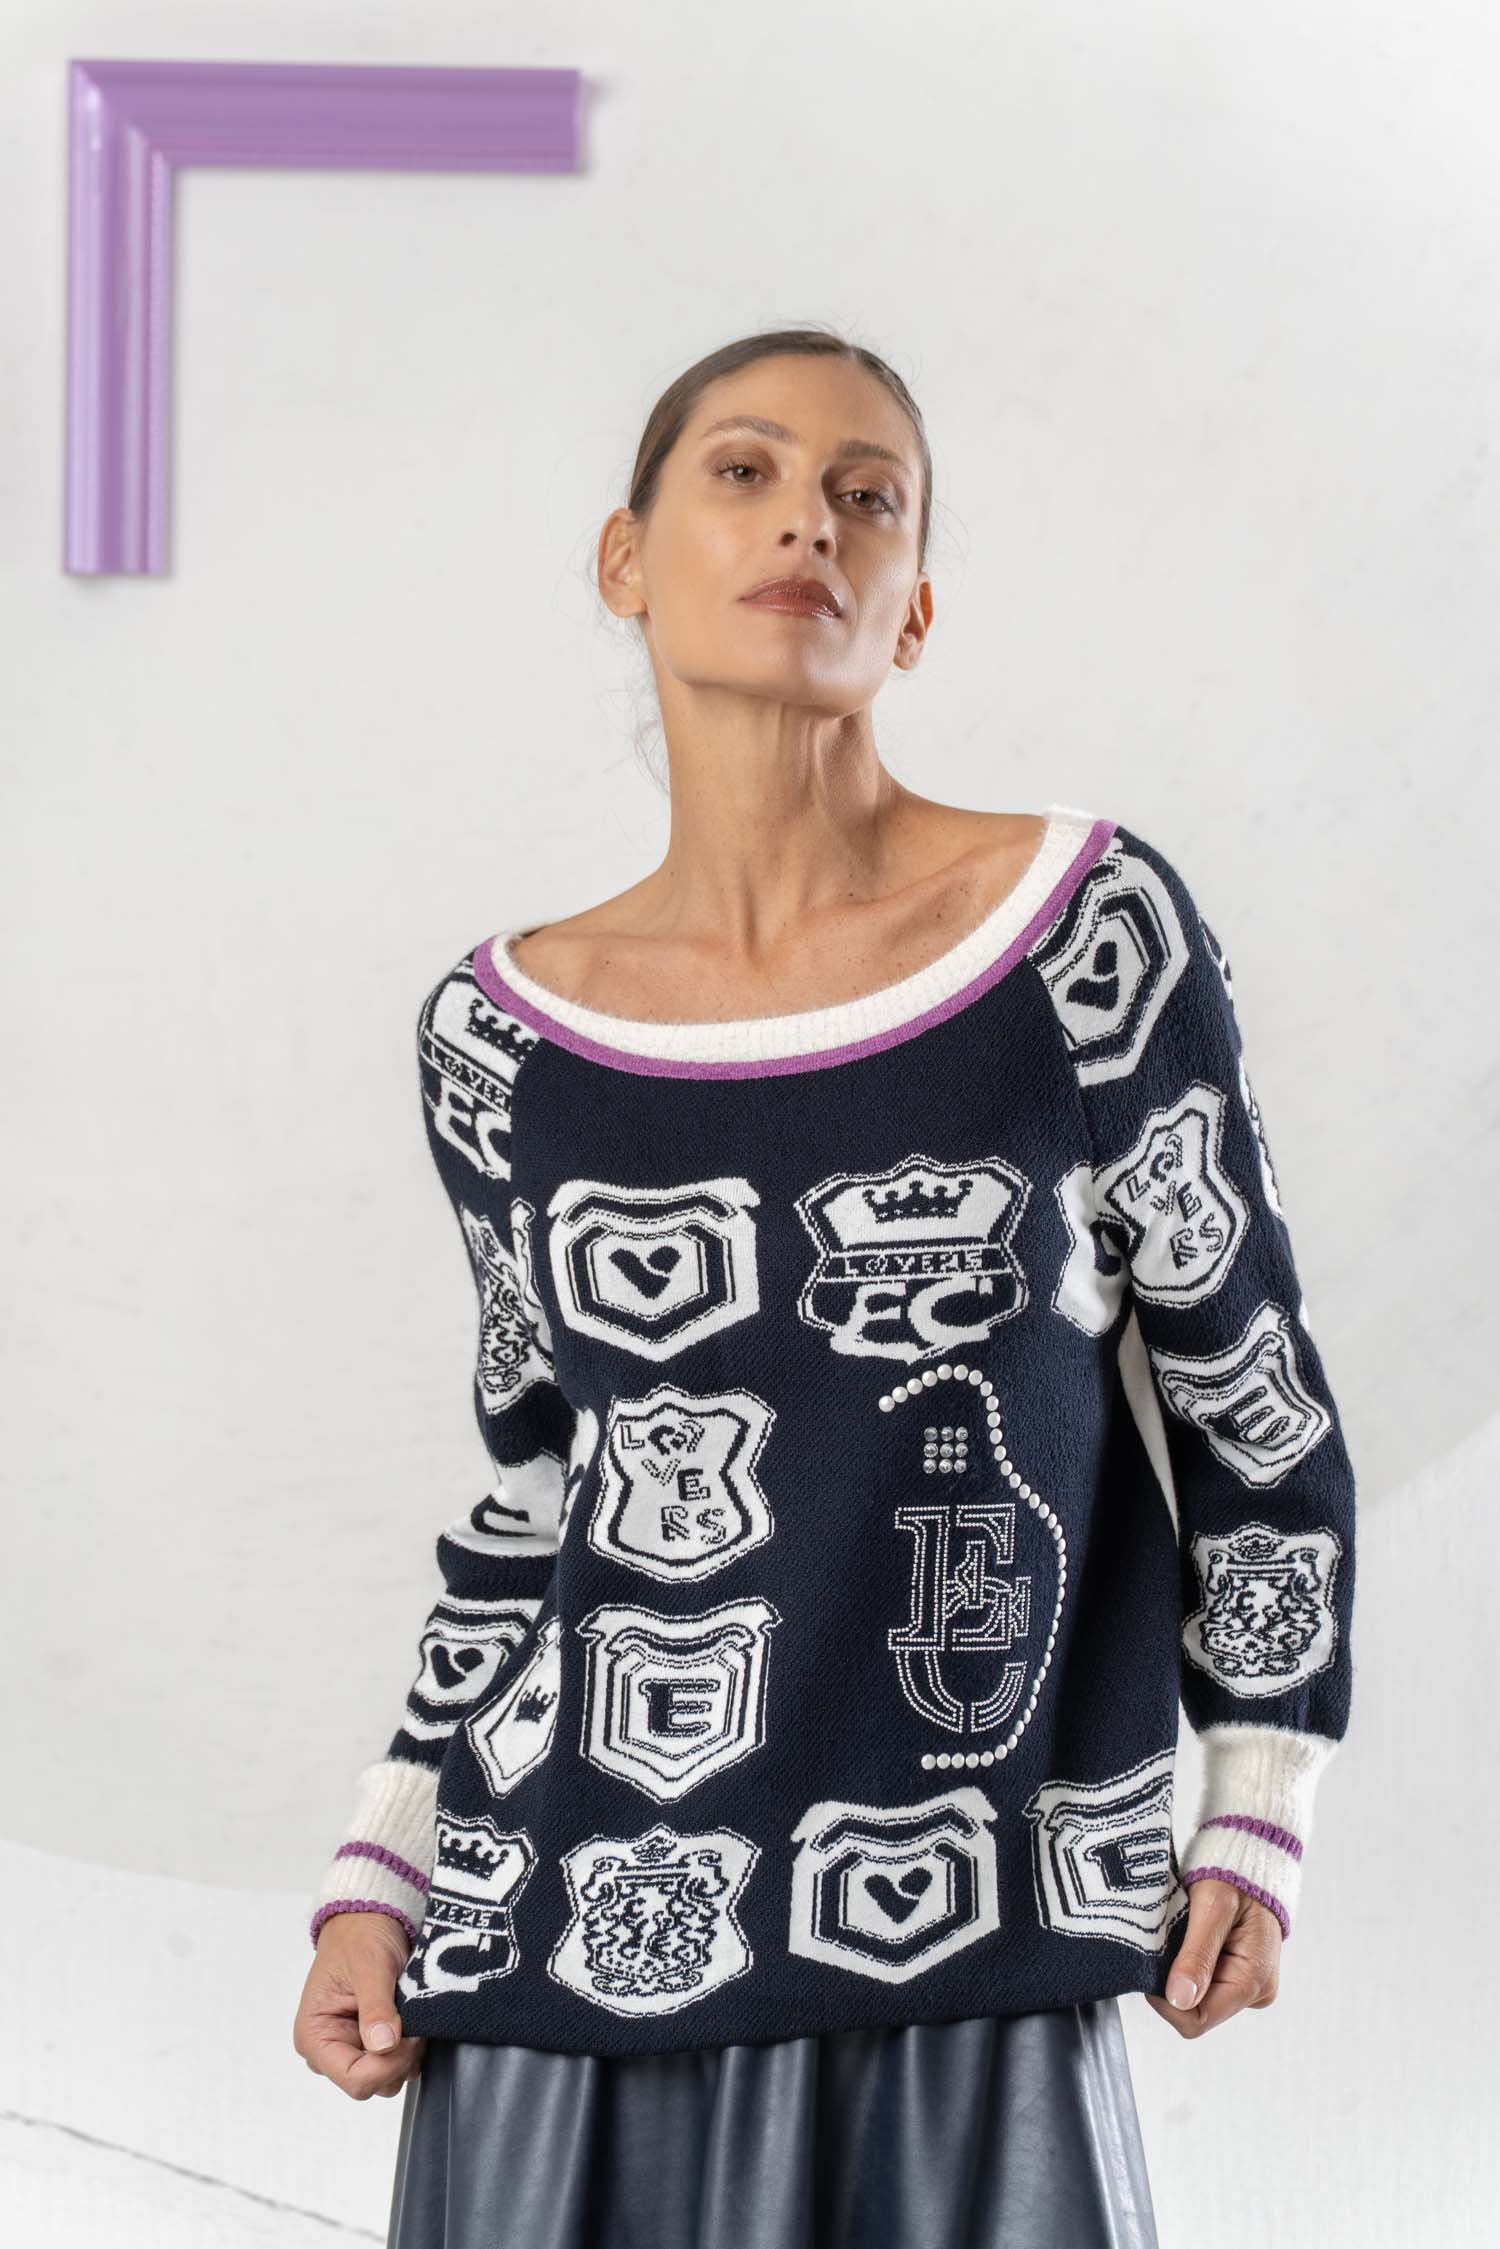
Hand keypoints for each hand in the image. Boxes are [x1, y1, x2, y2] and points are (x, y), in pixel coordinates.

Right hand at [293, 1910, 426, 2097]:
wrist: (367, 1918)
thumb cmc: (359, 1936)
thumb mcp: (369, 1966)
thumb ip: (375, 2007)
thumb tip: (383, 2045)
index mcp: (314, 2037)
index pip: (354, 2080)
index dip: (388, 2065)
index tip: (409, 2037)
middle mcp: (328, 2050)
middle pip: (373, 2083)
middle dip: (399, 2058)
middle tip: (414, 2022)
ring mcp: (350, 2048)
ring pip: (388, 2077)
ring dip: (406, 2052)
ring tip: (411, 2015)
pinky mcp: (370, 2044)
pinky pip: (395, 2063)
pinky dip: (409, 2047)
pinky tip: (411, 2020)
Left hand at [1145, 1877, 1281, 2038]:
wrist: (1249, 1857)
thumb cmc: (1235, 1875)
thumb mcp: (1213, 1907)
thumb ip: (1197, 1955)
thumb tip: (1180, 1999)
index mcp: (1254, 1981)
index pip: (1198, 2019)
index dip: (1167, 2001)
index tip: (1150, 1967)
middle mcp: (1255, 1991)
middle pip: (1196, 2011)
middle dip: (1172, 1983)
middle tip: (1165, 1943)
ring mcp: (1246, 1985)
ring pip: (1195, 1997)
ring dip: (1177, 1972)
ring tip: (1177, 1937)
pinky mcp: (1235, 1974)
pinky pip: (1201, 1983)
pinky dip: (1185, 1965)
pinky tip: (1184, 1939)